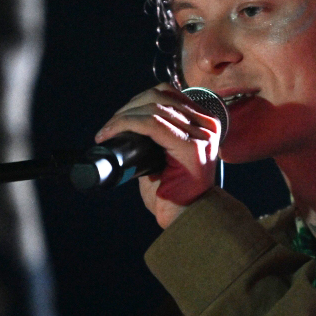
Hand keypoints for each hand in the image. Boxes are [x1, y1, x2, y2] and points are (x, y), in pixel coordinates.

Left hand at [94, 84, 222, 228]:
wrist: (189, 219)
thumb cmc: (175, 195)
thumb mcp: (169, 158)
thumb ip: (160, 138)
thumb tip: (133, 126)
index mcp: (205, 124)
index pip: (169, 96)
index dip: (138, 101)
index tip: (118, 118)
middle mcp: (208, 126)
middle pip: (160, 97)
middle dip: (128, 108)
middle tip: (108, 127)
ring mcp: (201, 136)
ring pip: (153, 108)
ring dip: (123, 116)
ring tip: (107, 131)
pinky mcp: (190, 148)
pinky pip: (151, 124)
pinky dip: (126, 124)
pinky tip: (111, 134)